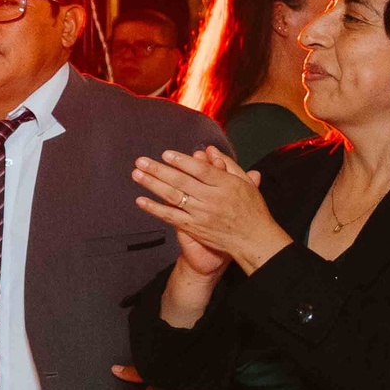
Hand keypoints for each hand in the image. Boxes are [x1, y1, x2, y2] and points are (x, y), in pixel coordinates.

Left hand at [133, 147, 289, 272]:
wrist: (253, 239)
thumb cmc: (250, 208)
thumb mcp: (245, 183)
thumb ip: (227, 165)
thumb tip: (209, 149)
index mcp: (226, 185)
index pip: (201, 170)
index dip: (182, 161)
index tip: (165, 154)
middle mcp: (212, 199)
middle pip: (181, 181)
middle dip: (158, 170)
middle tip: (141, 161)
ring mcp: (201, 214)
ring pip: (173, 196)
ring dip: (152, 185)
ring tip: (136, 174)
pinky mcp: (194, 227)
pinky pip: (171, 216)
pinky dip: (154, 209)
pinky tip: (140, 200)